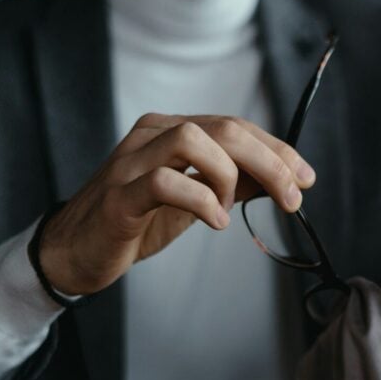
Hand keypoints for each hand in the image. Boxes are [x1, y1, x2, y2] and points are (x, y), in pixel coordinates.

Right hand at [39, 114, 315, 294]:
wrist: (74, 253)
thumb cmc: (135, 223)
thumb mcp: (193, 199)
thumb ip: (231, 183)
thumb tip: (279, 178)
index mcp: (170, 132)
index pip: (235, 126)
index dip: (277, 149)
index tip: (306, 178)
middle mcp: (150, 137)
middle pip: (223, 128)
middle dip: (270, 161)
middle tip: (294, 197)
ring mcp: (130, 163)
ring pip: (192, 139)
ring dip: (229, 175)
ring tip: (230, 209)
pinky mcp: (118, 197)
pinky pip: (164, 182)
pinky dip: (200, 199)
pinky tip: (215, 221)